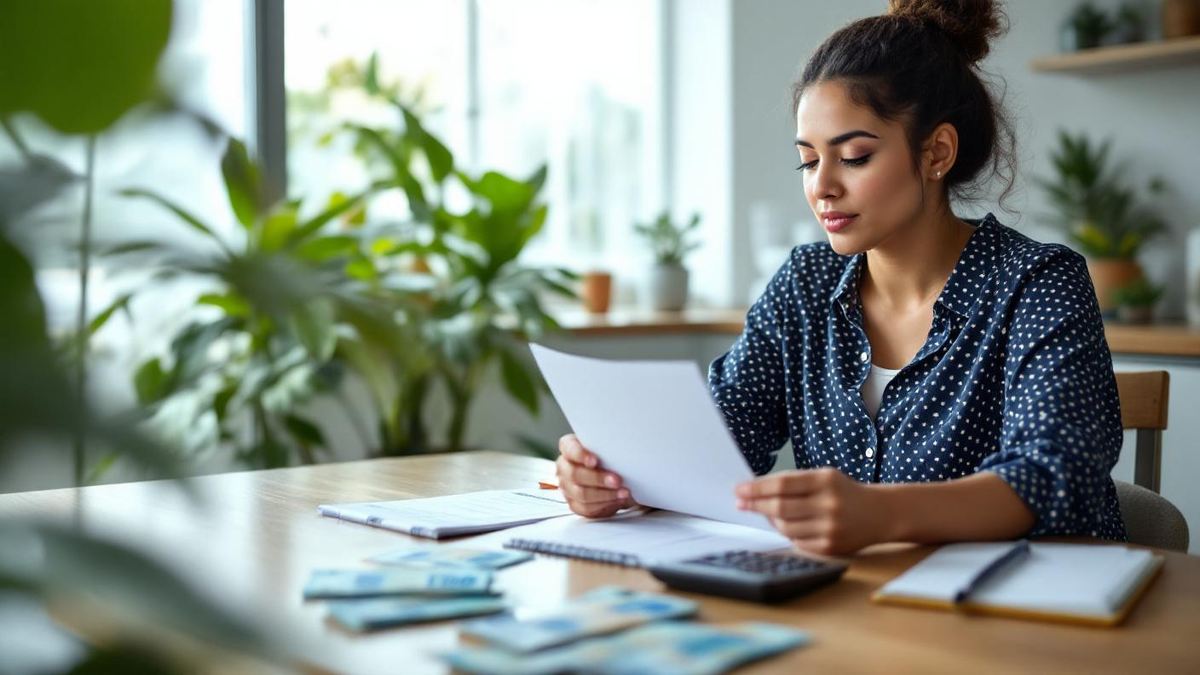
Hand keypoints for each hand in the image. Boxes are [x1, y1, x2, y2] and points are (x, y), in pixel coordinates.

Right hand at [555, 433, 636, 517]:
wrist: (612, 475)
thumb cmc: (609, 457)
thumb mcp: (608, 448)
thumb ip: (608, 448)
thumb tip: (623, 451)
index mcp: (568, 447)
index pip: (569, 448)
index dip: (580, 455)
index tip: (594, 461)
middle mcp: (564, 466)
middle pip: (575, 474)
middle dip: (598, 478)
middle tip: (617, 480)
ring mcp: (567, 487)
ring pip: (582, 494)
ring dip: (605, 494)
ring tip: (623, 492)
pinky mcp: (574, 504)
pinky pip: (587, 508)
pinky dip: (605, 505)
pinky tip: (618, 500)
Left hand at [735, 468, 888, 555]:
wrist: (880, 514)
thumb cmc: (844, 493)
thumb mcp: (824, 477)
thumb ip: (794, 482)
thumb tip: (756, 491)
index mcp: (825, 481)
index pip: (782, 484)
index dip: (757, 488)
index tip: (739, 489)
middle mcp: (829, 505)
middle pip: (780, 508)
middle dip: (756, 505)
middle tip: (741, 502)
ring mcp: (830, 528)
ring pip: (785, 527)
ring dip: (771, 520)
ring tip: (767, 512)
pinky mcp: (830, 547)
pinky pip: (796, 542)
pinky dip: (788, 533)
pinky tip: (787, 525)